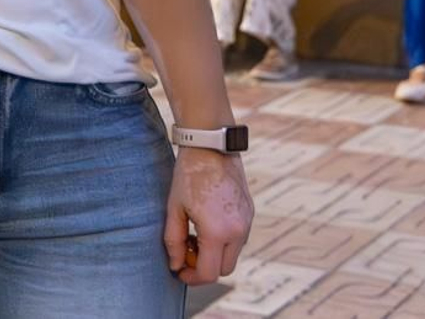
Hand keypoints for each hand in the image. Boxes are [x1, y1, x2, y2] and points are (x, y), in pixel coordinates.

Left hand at [164, 147, 252, 285]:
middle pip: (224, 269)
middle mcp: (238, 231)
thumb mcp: (174, 208)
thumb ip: (174, 240)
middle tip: (185, 250)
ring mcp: (247, 222)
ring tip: (193, 233)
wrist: (211, 146)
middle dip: (204, 267)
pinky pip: (238, 239)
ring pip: (233, 254)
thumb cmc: (188, 175)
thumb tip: (175, 265)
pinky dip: (223, 241)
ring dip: (214, 254)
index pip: (209, 273)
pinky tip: (206, 224)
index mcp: (218, 232)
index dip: (191, 277)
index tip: (178, 271)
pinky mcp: (250, 213)